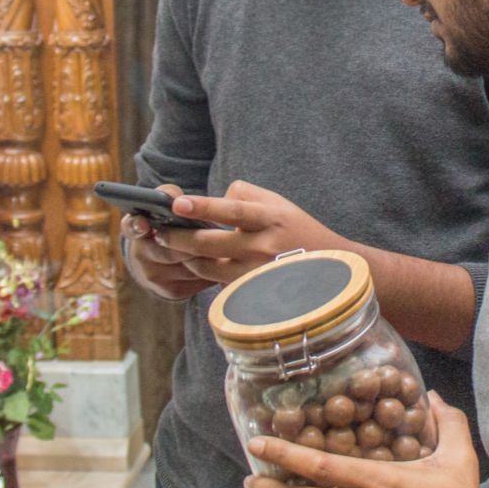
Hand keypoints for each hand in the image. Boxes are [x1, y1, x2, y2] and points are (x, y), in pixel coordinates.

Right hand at [118, 184, 213, 300]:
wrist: (163, 260)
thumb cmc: (168, 222)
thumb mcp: (165, 205)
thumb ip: (168, 196)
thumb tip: (178, 201)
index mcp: (136, 230)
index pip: (131, 227)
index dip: (137, 226)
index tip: (144, 223)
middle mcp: (141, 256)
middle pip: (169, 252)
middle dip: (191, 242)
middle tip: (211, 234)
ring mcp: (155, 277)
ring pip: (188, 266)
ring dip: (207, 256)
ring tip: (224, 246)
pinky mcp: (172, 291)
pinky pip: (197, 279)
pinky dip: (212, 269)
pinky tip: (223, 260)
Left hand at [155, 181, 341, 284]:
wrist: (331, 273)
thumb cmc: (298, 230)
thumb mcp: (278, 204)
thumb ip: (243, 194)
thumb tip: (210, 199)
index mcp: (270, 218)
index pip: (232, 210)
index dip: (203, 207)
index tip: (177, 204)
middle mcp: (263, 247)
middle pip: (210, 244)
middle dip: (178, 238)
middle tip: (158, 232)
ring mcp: (256, 274)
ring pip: (206, 267)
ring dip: (184, 257)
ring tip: (170, 246)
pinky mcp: (251, 294)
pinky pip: (216, 283)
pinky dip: (200, 272)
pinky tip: (191, 263)